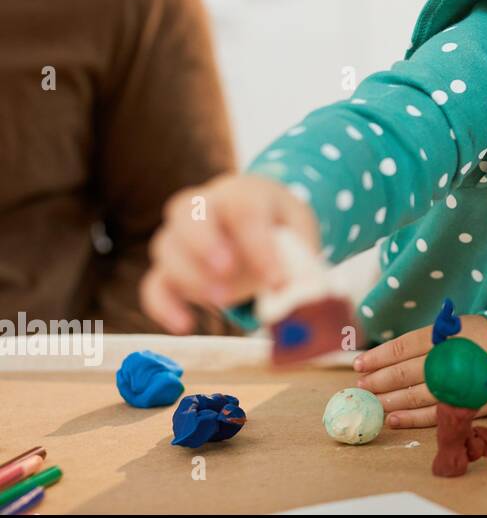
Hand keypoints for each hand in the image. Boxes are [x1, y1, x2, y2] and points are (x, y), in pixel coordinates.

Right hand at [141, 174, 318, 332]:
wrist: (260, 218)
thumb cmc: (280, 225)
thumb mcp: (300, 231)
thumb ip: (301, 257)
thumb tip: (300, 297)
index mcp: (242, 193)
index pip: (244, 211)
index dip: (258, 245)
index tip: (277, 280)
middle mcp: (203, 207)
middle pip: (187, 214)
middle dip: (205, 245)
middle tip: (228, 273)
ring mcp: (180, 235)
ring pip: (166, 249)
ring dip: (191, 277)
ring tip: (224, 301)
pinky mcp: (168, 268)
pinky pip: (154, 284)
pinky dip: (164, 305)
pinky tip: (185, 324)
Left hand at [352, 315, 486, 427]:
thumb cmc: (482, 339)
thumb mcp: (456, 327)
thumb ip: (427, 339)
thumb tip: (386, 356)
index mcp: (446, 335)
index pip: (403, 347)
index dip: (378, 357)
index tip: (359, 365)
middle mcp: (450, 358)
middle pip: (405, 372)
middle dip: (378, 381)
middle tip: (361, 387)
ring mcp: (458, 384)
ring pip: (415, 395)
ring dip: (389, 401)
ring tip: (373, 403)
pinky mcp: (467, 405)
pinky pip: (433, 414)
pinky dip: (410, 418)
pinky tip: (393, 419)